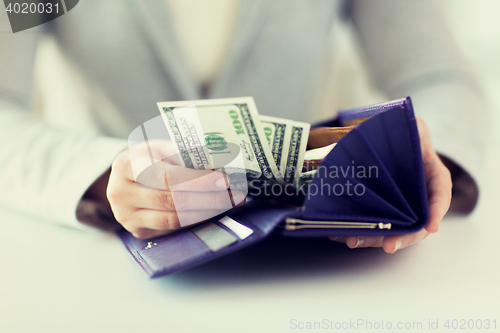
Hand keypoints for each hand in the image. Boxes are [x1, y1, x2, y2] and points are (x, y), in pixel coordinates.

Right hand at [106, 140, 244, 238]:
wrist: (124, 179)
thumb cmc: (147, 158)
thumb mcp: (159, 147)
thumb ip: (183, 153)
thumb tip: (219, 159)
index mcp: (126, 165)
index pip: (166, 176)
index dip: (197, 180)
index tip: (223, 180)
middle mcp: (121, 193)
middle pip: (171, 200)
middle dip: (208, 198)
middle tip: (234, 195)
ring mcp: (128, 216)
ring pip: (173, 219)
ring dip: (206, 212)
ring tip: (229, 203)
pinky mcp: (138, 231)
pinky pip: (172, 229)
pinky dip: (196, 220)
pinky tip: (213, 211)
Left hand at [330, 117, 451, 252]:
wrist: (391, 144)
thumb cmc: (406, 136)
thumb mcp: (413, 126)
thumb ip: (409, 129)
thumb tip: (377, 130)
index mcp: (433, 177)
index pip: (440, 195)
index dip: (436, 211)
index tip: (432, 226)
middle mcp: (419, 198)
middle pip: (416, 224)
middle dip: (403, 237)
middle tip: (389, 246)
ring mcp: (400, 208)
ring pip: (391, 230)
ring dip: (373, 239)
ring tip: (353, 241)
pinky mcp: (379, 212)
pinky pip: (371, 225)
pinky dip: (357, 231)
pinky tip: (340, 234)